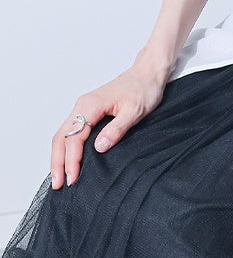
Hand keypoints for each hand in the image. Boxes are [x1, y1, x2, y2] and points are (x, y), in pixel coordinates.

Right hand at [50, 57, 168, 189]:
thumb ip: (117, 129)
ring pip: (63, 133)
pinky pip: (71, 130)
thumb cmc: (144, 88)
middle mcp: (82, 105)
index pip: (74, 138)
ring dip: (60, 156)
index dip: (71, 160)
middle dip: (58, 162)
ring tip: (60, 176)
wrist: (148, 72)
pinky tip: (69, 158)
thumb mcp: (135, 111)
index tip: (72, 178)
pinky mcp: (89, 110)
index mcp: (91, 105)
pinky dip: (66, 146)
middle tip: (59, 184)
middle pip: (61, 137)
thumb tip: (100, 147)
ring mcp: (84, 107)